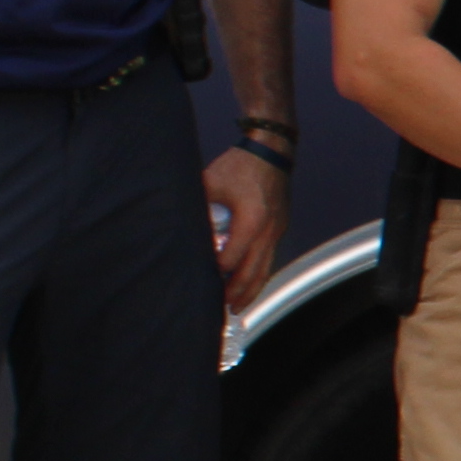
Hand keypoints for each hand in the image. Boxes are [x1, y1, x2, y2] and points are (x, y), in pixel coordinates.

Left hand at [203, 147, 286, 303]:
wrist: (272, 151)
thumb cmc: (241, 165)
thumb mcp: (211, 182)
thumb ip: (198, 206)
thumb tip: (181, 227)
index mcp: (252, 219)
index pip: (233, 256)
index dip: (217, 271)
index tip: (203, 281)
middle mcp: (268, 229)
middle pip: (253, 270)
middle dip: (237, 291)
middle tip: (222, 309)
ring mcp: (277, 230)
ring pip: (265, 268)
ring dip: (251, 289)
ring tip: (238, 306)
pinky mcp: (279, 228)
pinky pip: (270, 258)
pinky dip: (259, 275)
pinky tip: (249, 284)